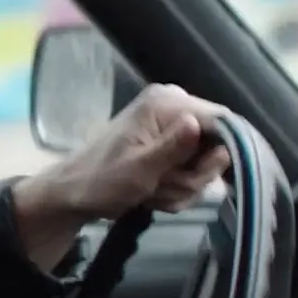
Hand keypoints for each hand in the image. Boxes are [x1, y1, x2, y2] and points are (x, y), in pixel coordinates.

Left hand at [25, 84, 232, 219]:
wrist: (75, 194)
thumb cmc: (102, 180)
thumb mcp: (139, 169)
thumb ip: (174, 149)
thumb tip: (198, 122)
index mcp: (167, 102)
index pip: (223, 120)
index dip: (219, 153)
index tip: (199, 177)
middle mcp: (176, 106)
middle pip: (217, 146)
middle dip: (193, 177)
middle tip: (162, 186)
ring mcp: (175, 126)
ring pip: (206, 165)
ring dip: (182, 187)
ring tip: (153, 190)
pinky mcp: (173, 145)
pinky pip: (194, 172)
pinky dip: (177, 188)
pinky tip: (153, 191)